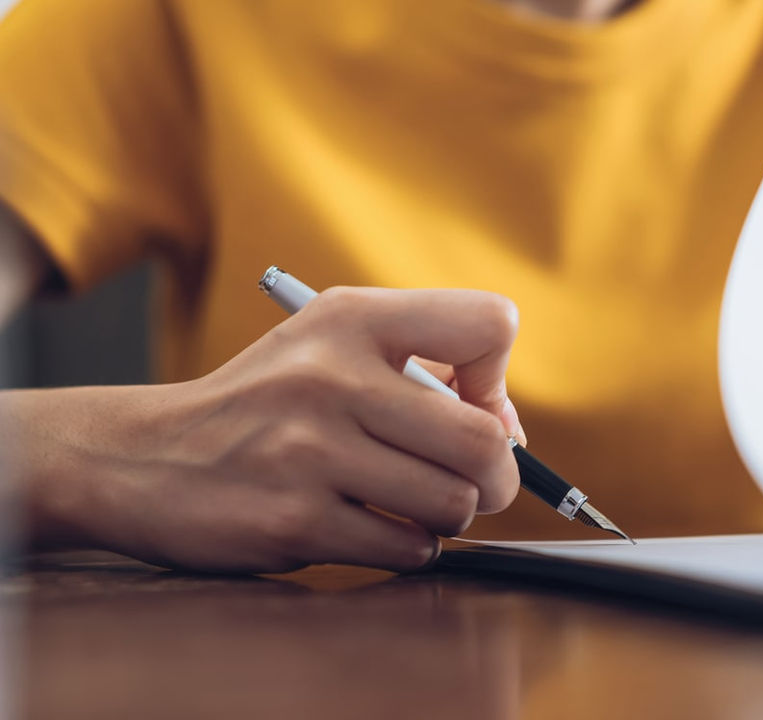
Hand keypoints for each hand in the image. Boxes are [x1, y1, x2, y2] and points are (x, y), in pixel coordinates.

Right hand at [7, 287, 525, 571]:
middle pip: (485, 440)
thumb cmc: (266, 405)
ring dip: (447, 516)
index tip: (468, 406)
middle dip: (498, 476)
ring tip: (408, 504)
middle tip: (474, 484)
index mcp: (353, 318)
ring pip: (453, 503)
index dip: (498, 380)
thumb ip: (427, 367)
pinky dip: (407, 548)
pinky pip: (407, 548)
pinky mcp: (295, 519)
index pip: (489, 326)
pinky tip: (370, 527)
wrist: (141, 458)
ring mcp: (311, 451)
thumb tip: (511, 432)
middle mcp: (332, 376)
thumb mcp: (332, 345)